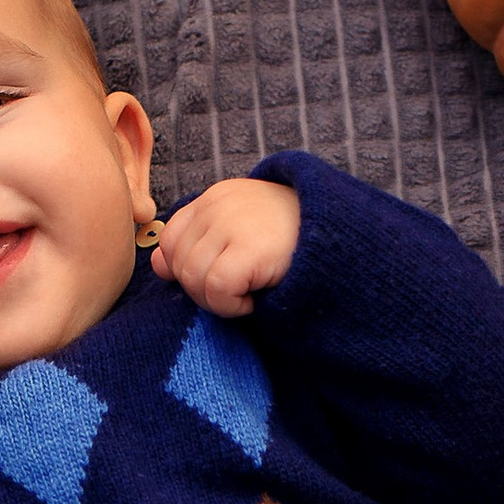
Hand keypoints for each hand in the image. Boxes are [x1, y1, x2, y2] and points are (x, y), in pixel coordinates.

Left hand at [152, 177, 299, 317]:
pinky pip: (216, 288)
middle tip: (237, 294)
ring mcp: (232, 222)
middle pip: (178, 263)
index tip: (217, 280)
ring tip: (248, 295)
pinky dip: (231, 306)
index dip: (185, 269)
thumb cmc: (294, 242)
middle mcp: (218, 204)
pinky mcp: (250, 247)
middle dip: (202, 290)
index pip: (170, 240)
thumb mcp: (243, 233)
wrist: (344, 239)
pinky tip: (254, 301)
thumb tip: (158, 265)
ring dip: (218, 301)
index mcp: (215, 198)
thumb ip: (201, 242)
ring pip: (193, 279)